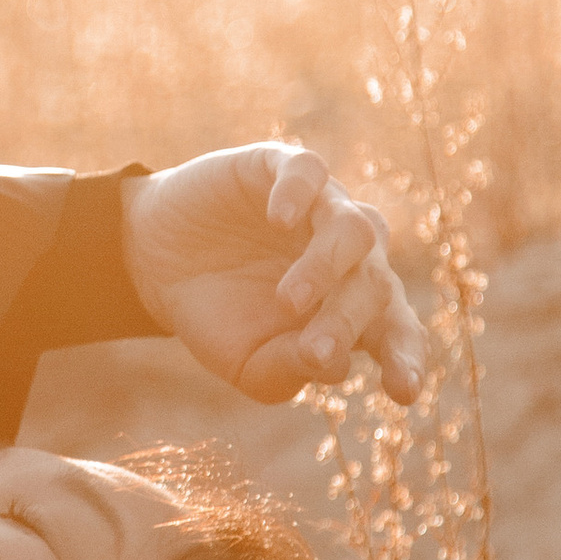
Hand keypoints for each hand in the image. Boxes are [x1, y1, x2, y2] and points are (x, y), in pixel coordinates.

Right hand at [120, 146, 427, 407]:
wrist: (155, 263)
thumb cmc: (216, 317)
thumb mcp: (247, 364)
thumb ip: (291, 369)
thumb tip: (332, 361)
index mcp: (353, 308)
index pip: (396, 329)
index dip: (405, 357)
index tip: (402, 392)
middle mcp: (350, 256)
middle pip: (375, 283)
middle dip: (348, 321)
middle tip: (315, 350)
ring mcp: (320, 208)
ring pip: (355, 227)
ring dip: (327, 267)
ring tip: (290, 301)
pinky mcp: (281, 167)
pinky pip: (308, 170)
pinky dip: (299, 192)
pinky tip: (278, 218)